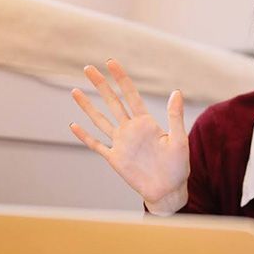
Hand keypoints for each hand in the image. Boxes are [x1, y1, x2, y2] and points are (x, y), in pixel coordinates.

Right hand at [70, 59, 188, 213]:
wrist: (168, 191)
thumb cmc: (178, 167)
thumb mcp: (179, 139)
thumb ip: (175, 116)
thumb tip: (176, 91)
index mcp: (146, 123)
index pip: (130, 95)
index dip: (121, 79)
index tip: (111, 63)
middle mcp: (131, 130)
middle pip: (112, 102)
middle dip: (101, 85)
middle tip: (88, 68)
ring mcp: (121, 143)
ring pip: (100, 120)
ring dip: (88, 106)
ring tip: (75, 90)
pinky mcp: (115, 159)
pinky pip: (97, 145)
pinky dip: (85, 136)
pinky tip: (73, 125)